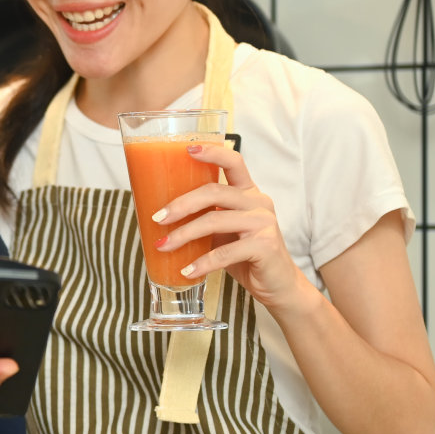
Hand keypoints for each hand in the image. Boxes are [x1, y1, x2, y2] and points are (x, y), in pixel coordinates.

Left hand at [153, 143, 314, 312]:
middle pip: (214, 192)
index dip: (212, 153)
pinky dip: (202, 263)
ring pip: (215, 221)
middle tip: (157, 218)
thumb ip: (205, 217)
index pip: (233, 162)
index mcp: (248, 193)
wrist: (276, 284)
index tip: (187, 149)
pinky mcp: (265, 246)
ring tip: (163, 245)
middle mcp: (258, 202)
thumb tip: (161, 216)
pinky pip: (225, 253)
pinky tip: (187, 270)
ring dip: (184, 234)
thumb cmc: (245, 255)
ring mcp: (264, 223)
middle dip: (181, 204)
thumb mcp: (223, 231)